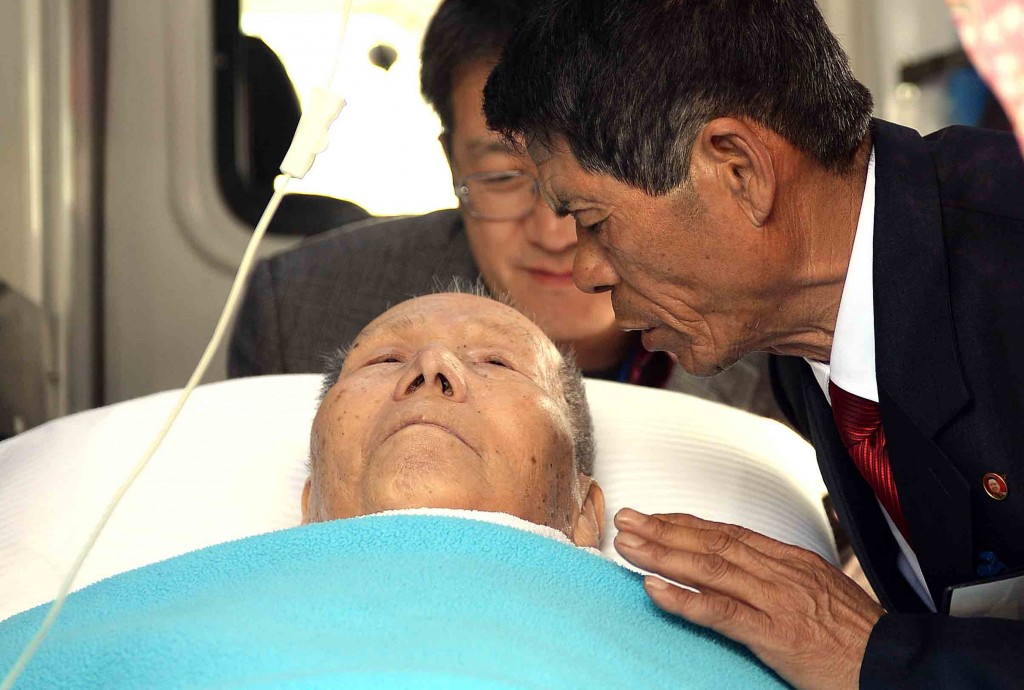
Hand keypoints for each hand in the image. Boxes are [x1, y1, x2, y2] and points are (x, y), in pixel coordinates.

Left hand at [614, 508, 883, 689]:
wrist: (895, 666)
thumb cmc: (858, 636)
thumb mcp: (819, 593)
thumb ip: (782, 577)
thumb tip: (745, 567)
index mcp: (790, 561)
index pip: (727, 533)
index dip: (685, 523)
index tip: (652, 516)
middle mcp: (781, 573)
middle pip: (711, 543)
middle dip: (663, 530)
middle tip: (625, 520)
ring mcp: (778, 602)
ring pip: (710, 569)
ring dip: (663, 555)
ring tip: (628, 546)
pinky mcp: (777, 635)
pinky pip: (722, 613)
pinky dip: (685, 599)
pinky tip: (655, 589)